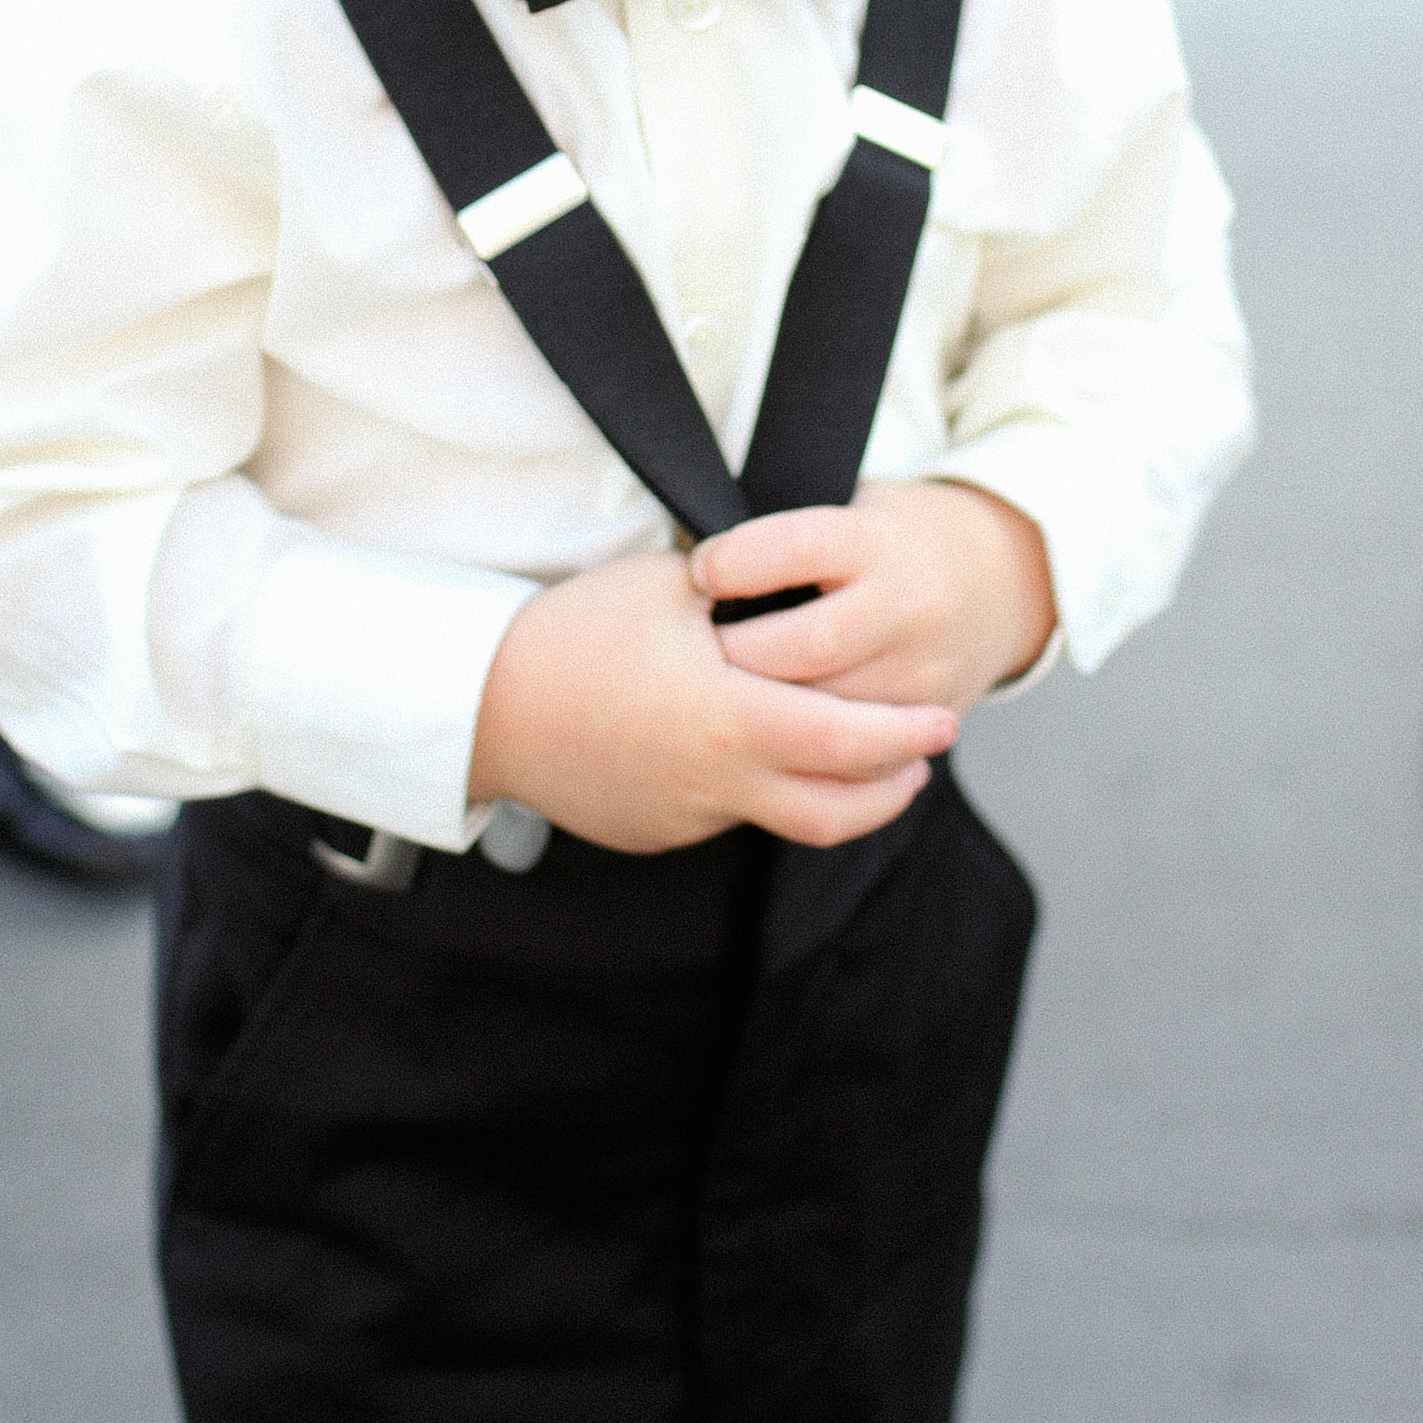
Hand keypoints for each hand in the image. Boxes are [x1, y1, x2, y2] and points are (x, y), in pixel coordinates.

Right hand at [470, 546, 956, 853]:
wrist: (479, 704)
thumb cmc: (573, 631)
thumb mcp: (671, 589)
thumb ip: (750, 598)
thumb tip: (800, 591)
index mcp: (733, 719)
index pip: (850, 742)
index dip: (906, 735)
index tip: (944, 720)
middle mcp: (717, 783)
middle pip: (837, 807)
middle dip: (893, 781)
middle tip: (925, 753)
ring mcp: (684, 817)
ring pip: (783, 818)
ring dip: (835, 795)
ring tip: (861, 764)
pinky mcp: (654, 833)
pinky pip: (722, 816)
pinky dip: (754, 789)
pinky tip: (748, 750)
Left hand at [693, 479, 1056, 715]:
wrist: (999, 577)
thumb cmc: (894, 537)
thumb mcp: (852, 507)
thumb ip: (791, 537)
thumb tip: (699, 567)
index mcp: (879, 541)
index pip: (798, 547)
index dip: (737, 562)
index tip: (699, 572)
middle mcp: (907, 606)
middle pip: (808, 646)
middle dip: (738, 658)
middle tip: (690, 660)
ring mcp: (922, 670)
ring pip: (829, 712)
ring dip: (767, 714)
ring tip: (717, 707)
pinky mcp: (928, 718)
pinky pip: (859, 752)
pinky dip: (811, 751)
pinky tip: (770, 742)